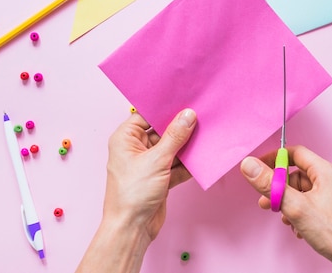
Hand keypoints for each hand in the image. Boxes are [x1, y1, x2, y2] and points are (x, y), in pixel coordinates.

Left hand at [103, 109, 196, 240]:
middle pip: (162, 132)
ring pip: (172, 148)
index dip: (165, 110)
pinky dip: (188, 163)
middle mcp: (136, 149)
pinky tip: (202, 158)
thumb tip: (188, 115)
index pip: (147, 116)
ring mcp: (149, 164)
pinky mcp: (160, 178)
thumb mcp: (157, 160)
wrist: (133, 228)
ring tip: (205, 137)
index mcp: (126, 139)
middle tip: (201, 118)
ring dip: (187, 147)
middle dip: (181, 129)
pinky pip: (177, 164)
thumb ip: (175, 136)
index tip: (185, 102)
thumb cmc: (132, 194)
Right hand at [240, 145, 331, 272]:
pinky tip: (299, 228)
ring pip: (307, 192)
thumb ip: (270, 184)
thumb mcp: (294, 207)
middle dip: (281, 189)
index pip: (297, 153)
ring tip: (285, 219)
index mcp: (327, 172)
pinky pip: (316, 204)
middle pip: (300, 175)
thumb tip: (250, 166)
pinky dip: (303, 213)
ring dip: (291, 204)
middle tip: (266, 200)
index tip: (261, 167)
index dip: (276, 159)